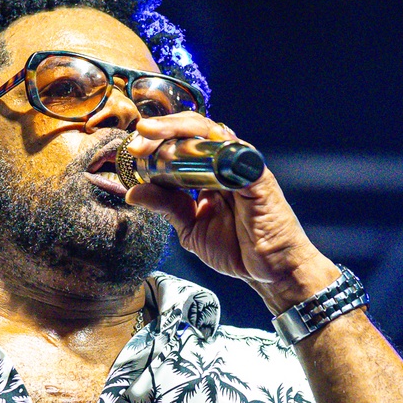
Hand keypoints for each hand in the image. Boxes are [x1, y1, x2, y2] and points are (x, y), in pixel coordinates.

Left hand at [122, 113, 339, 310]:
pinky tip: (187, 153)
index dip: (156, 142)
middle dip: (162, 130)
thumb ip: (166, 207)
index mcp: (210, 173)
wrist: (269, 271)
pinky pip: (234, 154)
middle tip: (138, 140)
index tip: (133, 150)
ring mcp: (243, 166)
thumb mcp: (191, 228)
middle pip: (193, 130)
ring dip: (179, 132)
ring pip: (211, 133)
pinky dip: (210, 150)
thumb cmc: (237, 249)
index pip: (182, 143)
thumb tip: (133, 192)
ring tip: (152, 137)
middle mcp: (226, 163)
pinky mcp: (258, 177)